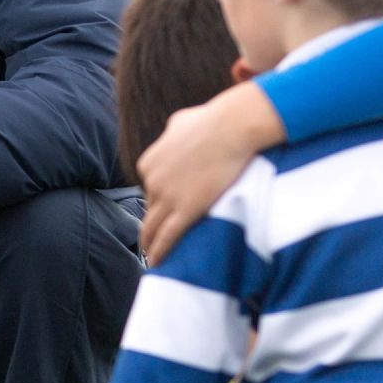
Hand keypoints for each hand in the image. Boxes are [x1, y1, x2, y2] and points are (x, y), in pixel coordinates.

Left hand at [137, 81, 285, 264]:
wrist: (232, 127)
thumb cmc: (213, 120)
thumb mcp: (182, 121)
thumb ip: (172, 132)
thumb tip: (173, 133)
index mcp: (149, 162)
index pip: (150, 188)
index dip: (158, 201)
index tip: (164, 211)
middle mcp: (152, 181)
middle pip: (150, 209)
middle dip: (151, 224)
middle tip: (150, 240)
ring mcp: (168, 197)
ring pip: (153, 227)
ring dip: (150, 243)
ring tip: (151, 256)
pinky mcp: (186, 210)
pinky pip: (167, 237)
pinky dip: (160, 252)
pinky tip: (157, 263)